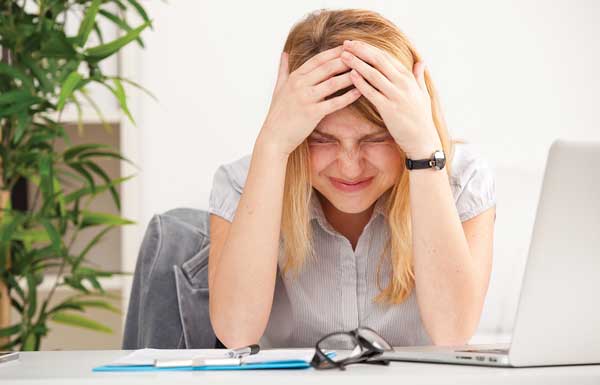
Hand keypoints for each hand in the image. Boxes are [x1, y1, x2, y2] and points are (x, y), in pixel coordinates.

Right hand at [260, 46, 360, 155]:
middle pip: (327, 67)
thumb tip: (284, 53)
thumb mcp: (278, 88)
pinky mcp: (312, 113)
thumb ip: (283, 69)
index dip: (334, 52)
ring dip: (350, 76)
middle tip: (362, 55)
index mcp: (294, 77)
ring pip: (333, 83)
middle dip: (346, 60)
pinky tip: (360, 92)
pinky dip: (348, 96)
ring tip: (365, 70)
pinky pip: (334, 103)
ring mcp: (306, 98)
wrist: (274, 137)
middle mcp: (300, 85)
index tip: (349, 46)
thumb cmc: (278, 114)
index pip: (318, 59)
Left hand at [340, 40, 441, 158]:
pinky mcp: (389, 109)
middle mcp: (403, 84)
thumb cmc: (421, 118)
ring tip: (344, 56)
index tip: (355, 43)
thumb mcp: (423, 94)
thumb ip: (418, 77)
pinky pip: (372, 93)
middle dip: (361, 51)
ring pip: (374, 74)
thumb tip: (421, 62)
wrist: (423, 140)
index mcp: (409, 78)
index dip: (369, 48)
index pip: (387, 57)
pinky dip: (361, 83)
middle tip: (345, 44)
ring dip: (357, 63)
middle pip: (379, 61)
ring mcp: (396, 96)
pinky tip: (350, 75)